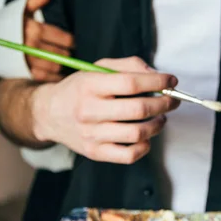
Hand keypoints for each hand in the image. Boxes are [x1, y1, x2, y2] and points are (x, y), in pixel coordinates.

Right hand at [24, 0, 73, 81]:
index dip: (72, 41)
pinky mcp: (25, 72)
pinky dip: (55, 76)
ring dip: (63, 64)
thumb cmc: (11, 24)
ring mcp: (28, 60)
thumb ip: (37, 0)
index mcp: (34, 29)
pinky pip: (46, 77)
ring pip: (56, 65)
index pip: (63, 38)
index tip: (73, 42)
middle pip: (61, 53)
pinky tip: (59, 72)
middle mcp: (31, 46)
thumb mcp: (21, 9)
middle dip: (68, 53)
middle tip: (70, 52)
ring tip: (65, 60)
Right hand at [32, 56, 179, 163]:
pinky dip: (145, 146)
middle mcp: (89, 111)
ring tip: (161, 118)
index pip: (131, 83)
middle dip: (164, 104)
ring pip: (137, 134)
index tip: (171, 81)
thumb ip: (128, 66)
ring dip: (158, 124)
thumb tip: (156, 75)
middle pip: (138, 109)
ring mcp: (91, 135)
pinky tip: (146, 136)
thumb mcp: (97, 68)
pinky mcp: (95, 152)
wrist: (49, 114)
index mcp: (89, 85)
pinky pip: (129, 155)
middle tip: (172, 100)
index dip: (157, 82)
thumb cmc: (79, 89)